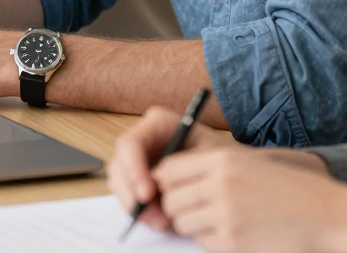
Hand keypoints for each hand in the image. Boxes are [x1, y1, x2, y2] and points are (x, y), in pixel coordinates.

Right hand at [107, 106, 234, 231]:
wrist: (227, 167)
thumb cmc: (219, 155)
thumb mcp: (207, 155)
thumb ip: (182, 165)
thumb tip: (158, 182)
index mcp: (157, 123)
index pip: (130, 143)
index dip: (133, 169)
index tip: (147, 195)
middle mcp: (143, 138)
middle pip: (119, 166)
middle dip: (132, 195)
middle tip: (156, 218)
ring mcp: (137, 158)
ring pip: (120, 184)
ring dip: (136, 208)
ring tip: (163, 223)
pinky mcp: (138, 178)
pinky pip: (127, 196)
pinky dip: (140, 212)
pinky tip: (160, 221)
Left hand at [153, 149, 346, 252]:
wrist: (328, 217)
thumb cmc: (290, 190)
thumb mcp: (250, 166)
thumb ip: (212, 169)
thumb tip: (167, 182)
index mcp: (224, 158)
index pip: (169, 168)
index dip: (164, 182)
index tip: (171, 190)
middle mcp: (219, 182)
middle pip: (171, 199)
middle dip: (176, 207)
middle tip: (198, 210)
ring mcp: (224, 214)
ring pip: (183, 223)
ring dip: (194, 225)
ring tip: (221, 221)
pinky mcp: (232, 243)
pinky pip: (202, 243)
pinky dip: (211, 241)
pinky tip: (236, 234)